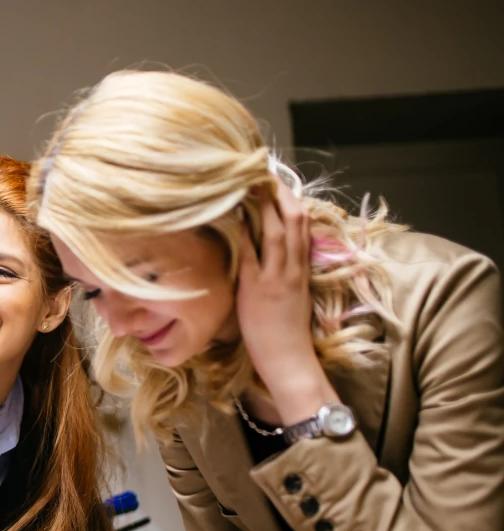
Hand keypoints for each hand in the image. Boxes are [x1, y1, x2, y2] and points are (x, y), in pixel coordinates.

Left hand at [235, 181, 337, 423]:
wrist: (291, 360)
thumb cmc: (285, 334)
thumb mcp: (289, 297)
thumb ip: (280, 275)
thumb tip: (262, 257)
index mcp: (300, 267)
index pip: (301, 224)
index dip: (289, 199)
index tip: (275, 181)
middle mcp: (292, 267)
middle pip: (292, 219)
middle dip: (278, 191)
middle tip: (262, 169)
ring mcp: (277, 277)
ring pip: (276, 231)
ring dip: (263, 204)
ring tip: (249, 181)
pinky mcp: (259, 289)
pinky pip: (250, 256)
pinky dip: (242, 234)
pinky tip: (231, 217)